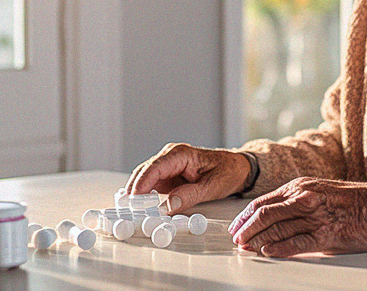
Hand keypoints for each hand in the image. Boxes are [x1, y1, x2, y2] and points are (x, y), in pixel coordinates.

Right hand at [126, 144, 249, 213]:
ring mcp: (167, 166)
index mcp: (180, 154)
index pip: (155, 167)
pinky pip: (151, 185)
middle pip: (144, 172)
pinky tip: (140, 209)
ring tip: (131, 212)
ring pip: (144, 179)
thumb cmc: (228, 172)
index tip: (134, 199)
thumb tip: (169, 205)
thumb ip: (191, 195)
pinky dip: (144, 196)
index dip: (142, 183)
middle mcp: (170, 157)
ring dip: (137, 195)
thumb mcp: (212, 186)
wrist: (237, 168)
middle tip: (128, 210)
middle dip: (134, 191)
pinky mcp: (167, 177)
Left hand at [228, 177, 366, 257]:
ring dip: (257, 239)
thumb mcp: (324, 194)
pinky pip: (295, 242)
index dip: (245, 216)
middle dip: (245, 229)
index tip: (236, 227)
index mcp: (302, 187)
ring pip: (275, 228)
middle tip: (236, 240)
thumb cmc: (359, 201)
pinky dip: (277, 248)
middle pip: (264, 214)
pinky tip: (267, 252)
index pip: (263, 201)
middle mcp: (305, 198)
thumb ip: (301, 204)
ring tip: (247, 248)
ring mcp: (314, 216)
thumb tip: (280, 222)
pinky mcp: (326, 234)